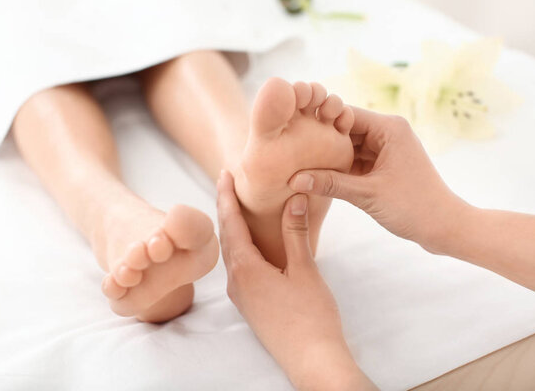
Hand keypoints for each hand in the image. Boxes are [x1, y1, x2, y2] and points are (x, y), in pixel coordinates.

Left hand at [216, 170, 375, 389]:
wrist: (311, 360)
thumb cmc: (311, 316)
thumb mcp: (305, 270)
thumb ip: (296, 234)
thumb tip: (294, 198)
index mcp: (245, 269)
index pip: (230, 223)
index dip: (226, 196)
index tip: (224, 173)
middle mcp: (236, 282)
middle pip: (226, 236)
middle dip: (226, 209)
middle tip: (228, 183)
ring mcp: (241, 296)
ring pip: (232, 253)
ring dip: (232, 229)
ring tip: (238, 208)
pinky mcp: (250, 305)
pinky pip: (239, 268)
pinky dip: (241, 247)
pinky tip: (253, 245)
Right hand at [289, 107, 466, 253]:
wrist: (444, 228)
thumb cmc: (413, 207)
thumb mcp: (367, 194)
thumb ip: (330, 184)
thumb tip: (294, 180)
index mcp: (389, 128)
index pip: (346, 114)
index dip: (320, 121)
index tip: (293, 130)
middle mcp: (389, 132)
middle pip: (346, 129)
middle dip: (322, 140)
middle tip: (292, 148)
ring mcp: (388, 149)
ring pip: (350, 146)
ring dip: (330, 156)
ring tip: (300, 163)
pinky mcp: (386, 165)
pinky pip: (357, 160)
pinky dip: (341, 168)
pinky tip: (319, 176)